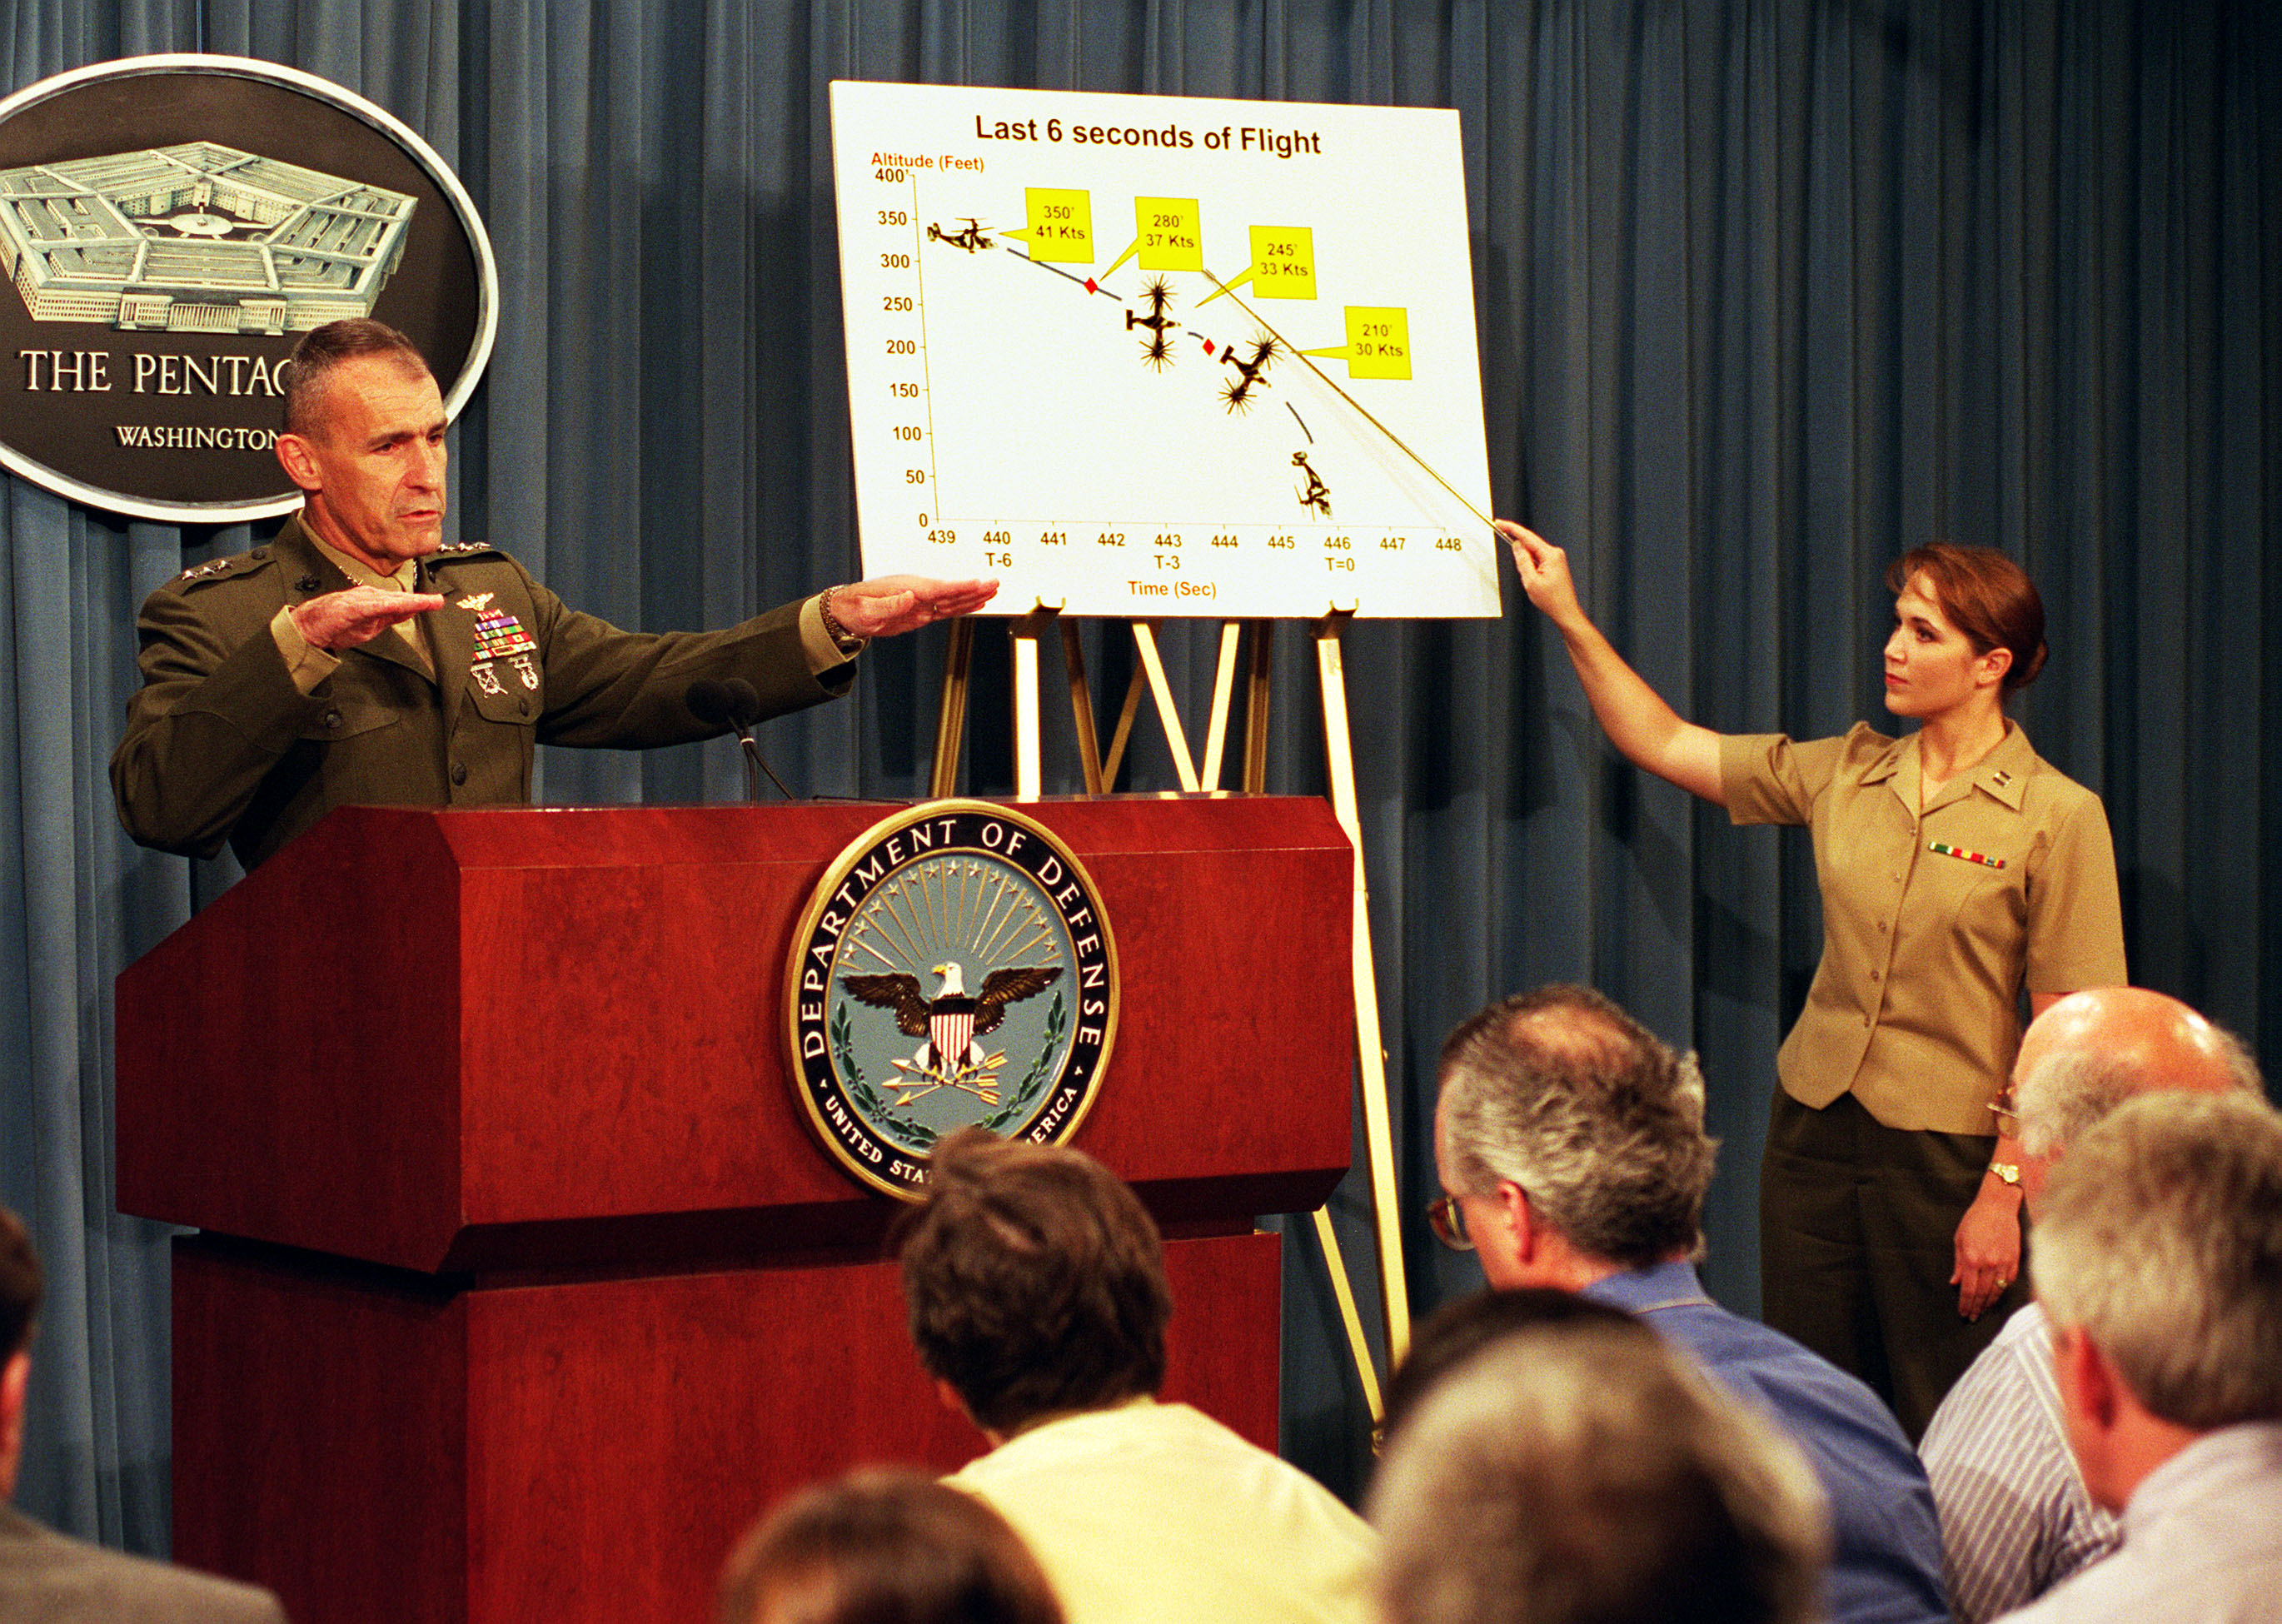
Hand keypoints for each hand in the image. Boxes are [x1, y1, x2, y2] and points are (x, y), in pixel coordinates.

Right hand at [290, 586, 446, 651]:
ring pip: (388, 601)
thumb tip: (408, 614)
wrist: (308, 626)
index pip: (401, 603)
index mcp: (374, 602)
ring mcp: (359, 601)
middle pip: (399, 600)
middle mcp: (369, 598)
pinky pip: (370, 607)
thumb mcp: (368, 625)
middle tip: (438, 601)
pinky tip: (397, 606)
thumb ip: (387, 618)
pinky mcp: (349, 608)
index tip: (436, 602)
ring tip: (424, 602)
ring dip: (407, 601)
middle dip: (419, 601)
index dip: (419, 603)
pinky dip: (384, 606)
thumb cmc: (335, 624)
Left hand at [832, 575, 998, 638]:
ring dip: (972, 596)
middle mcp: (917, 592)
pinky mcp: (921, 612)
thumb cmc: (854, 608)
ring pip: (952, 600)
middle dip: (973, 588)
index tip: (977, 583)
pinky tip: (975, 604)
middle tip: (995, 583)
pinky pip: (946, 609)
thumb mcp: (867, 610)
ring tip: (993, 591)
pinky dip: (962, 606)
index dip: (959, 587)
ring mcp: (921, 602)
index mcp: (907, 589)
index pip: (939, 589)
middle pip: (951, 591)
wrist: (847, 613)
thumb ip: (889, 605)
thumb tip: (909, 597)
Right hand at [1494, 519, 1587, 628]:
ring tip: (1535, 584)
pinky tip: (1537, 581)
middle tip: (1524, 575)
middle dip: (1521, 557)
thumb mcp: (1530, 580)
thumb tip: (1517, 546)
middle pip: (1530, 546)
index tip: (1501, 523)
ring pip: (1533, 554)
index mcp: (1550, 555)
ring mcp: (1556, 558)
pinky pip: (1538, 560)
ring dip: (1527, 566)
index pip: (1527, 537)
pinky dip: (1532, 568)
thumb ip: (1522, 560)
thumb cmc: (1552, 600)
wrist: (1565, 611)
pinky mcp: (1555, 564)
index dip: (1511, 529)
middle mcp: (1555, 553)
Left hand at [1951, 1183, 2023, 1320]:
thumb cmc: (1975, 1220)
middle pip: (1982, 1294)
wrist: (1998, 1206)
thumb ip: (1958, 1264)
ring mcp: (2004, 1263)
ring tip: (1983, 1310)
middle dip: (1976, 1308)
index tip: (1963, 1313)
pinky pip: (2008, 1281)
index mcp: (1972, 1259)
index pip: (1968, 1290)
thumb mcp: (1959, 1239)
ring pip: (1997, 1291)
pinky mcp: (2015, 1260)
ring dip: (1989, 1303)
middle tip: (1972, 1317)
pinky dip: (2002, 1291)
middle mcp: (1988, 1264)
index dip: (1965, 1304)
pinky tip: (1996, 1296)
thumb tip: (1954, 1283)